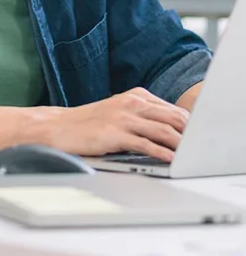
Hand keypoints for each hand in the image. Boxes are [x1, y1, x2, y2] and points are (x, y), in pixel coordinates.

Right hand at [43, 88, 189, 161]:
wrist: (57, 127)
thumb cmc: (88, 123)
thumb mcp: (118, 112)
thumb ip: (143, 117)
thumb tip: (170, 130)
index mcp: (135, 96)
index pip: (172, 109)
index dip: (188, 124)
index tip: (197, 136)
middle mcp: (131, 103)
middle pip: (172, 118)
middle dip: (189, 134)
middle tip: (199, 147)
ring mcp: (123, 118)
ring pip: (162, 130)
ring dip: (180, 144)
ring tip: (190, 156)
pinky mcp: (114, 134)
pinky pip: (145, 144)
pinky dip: (161, 152)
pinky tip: (170, 160)